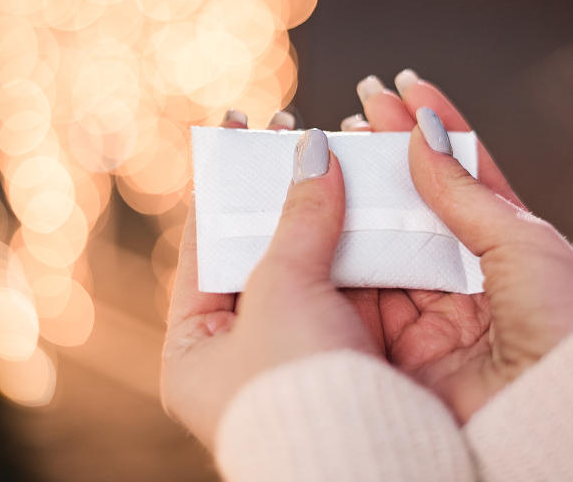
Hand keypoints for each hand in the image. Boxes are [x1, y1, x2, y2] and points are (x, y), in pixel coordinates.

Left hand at [161, 112, 376, 447]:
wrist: (370, 465)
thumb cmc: (297, 391)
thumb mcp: (282, 293)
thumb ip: (298, 219)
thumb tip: (313, 149)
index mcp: (195, 350)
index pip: (205, 243)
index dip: (222, 180)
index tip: (236, 124)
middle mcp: (243, 352)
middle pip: (263, 249)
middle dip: (286, 191)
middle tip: (299, 129)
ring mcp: (301, 354)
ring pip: (315, 262)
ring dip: (333, 210)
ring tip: (345, 148)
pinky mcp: (353, 355)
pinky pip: (355, 284)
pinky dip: (366, 243)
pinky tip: (377, 198)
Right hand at [344, 70, 572, 421]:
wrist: (568, 413)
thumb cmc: (569, 323)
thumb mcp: (521, 240)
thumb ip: (462, 192)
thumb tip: (421, 133)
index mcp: (514, 246)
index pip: (467, 174)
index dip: (435, 129)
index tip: (404, 86)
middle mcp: (472, 279)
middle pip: (418, 207)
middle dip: (387, 157)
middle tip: (354, 110)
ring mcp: (436, 315)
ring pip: (386, 247)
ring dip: (358, 201)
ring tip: (332, 146)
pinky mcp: (404, 351)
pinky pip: (366, 295)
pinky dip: (342, 256)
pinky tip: (324, 214)